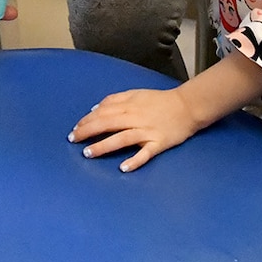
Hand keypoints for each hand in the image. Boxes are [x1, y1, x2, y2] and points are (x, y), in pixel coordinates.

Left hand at [69, 87, 200, 171]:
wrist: (188, 106)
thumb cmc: (161, 101)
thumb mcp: (136, 93)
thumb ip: (115, 99)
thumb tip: (95, 109)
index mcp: (129, 105)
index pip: (103, 112)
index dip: (87, 120)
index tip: (75, 129)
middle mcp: (136, 118)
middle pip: (108, 123)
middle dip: (88, 132)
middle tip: (73, 140)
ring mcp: (147, 131)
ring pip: (122, 138)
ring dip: (104, 146)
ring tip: (88, 153)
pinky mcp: (159, 143)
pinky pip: (145, 153)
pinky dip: (134, 160)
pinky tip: (123, 167)